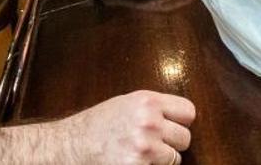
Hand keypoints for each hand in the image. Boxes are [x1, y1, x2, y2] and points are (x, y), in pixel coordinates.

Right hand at [65, 90, 195, 164]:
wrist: (72, 144)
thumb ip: (154, 108)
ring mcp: (145, 146)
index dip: (181, 122)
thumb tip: (179, 118)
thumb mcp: (127, 103)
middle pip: (185, 138)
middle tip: (154, 144)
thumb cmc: (98, 124)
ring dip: (162, 160)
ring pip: (175, 158)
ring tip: (142, 154)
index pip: (188, 112)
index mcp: (147, 101)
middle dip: (172, 143)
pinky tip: (135, 162)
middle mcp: (149, 122)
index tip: (172, 127)